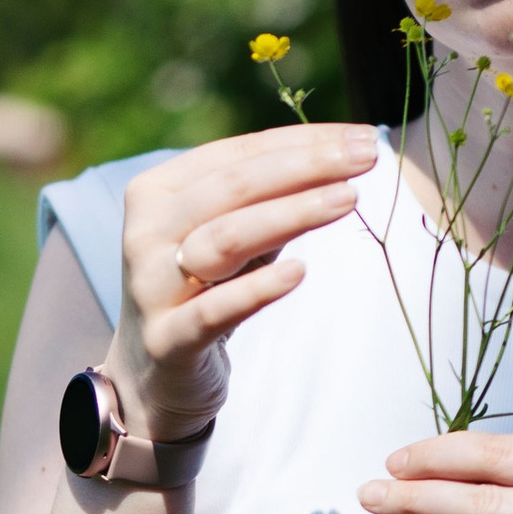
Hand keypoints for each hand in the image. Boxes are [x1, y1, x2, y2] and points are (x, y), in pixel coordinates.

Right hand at [117, 124, 376, 436]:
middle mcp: (147, 232)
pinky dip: (256, 289)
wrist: (152, 376)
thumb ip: (270, 200)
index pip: (238, 155)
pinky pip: (212, 312)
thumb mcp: (233, 237)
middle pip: (234, 187)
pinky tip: (299, 271)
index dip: (303, 143)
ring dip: (291, 214)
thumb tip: (344, 154)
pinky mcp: (168, 341)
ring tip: (348, 199)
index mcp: (158, 192)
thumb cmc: (204, 291)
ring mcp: (152, 286)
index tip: (362, 137)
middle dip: (305, 166)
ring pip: (225, 238)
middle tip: (365, 158)